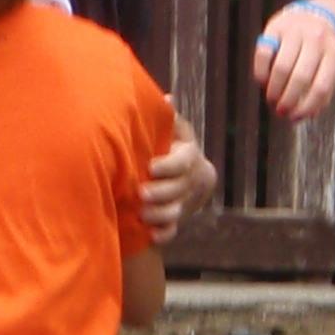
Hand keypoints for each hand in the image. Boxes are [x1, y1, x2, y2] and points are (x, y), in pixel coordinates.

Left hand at [141, 123, 216, 244]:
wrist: (193, 176)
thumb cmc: (175, 147)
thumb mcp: (176, 130)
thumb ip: (170, 119)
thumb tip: (166, 100)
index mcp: (188, 157)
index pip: (182, 162)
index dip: (168, 166)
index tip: (151, 166)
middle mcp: (188, 181)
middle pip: (178, 189)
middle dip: (161, 192)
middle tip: (141, 193)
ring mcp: (183, 202)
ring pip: (175, 211)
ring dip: (160, 214)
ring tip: (141, 214)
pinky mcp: (176, 218)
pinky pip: (172, 230)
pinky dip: (164, 234)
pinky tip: (151, 235)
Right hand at [253, 0, 334, 122]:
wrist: (312, 16)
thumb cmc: (320, 53)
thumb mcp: (329, 67)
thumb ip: (321, 91)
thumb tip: (307, 115)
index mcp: (334, 52)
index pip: (322, 86)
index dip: (307, 107)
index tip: (295, 118)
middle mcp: (316, 39)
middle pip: (300, 77)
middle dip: (288, 100)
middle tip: (280, 112)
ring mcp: (295, 31)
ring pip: (281, 67)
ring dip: (274, 90)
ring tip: (272, 100)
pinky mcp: (274, 27)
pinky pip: (263, 54)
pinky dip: (261, 73)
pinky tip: (263, 83)